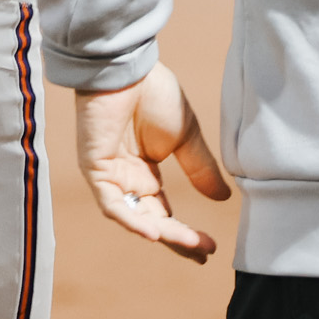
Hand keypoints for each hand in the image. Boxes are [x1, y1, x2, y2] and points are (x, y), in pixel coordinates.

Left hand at [73, 63, 230, 262]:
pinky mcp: (96, 170)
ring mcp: (110, 178)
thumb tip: (223, 199)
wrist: (129, 67)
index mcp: (145, 171)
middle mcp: (126, 180)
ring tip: (192, 243)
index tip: (209, 248)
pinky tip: (156, 233)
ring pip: (136, 218)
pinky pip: (114, 205)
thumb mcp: (186, 136)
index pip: (163, 213)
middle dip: (178, 239)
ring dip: (164, 233)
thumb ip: (200, 169)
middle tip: (205, 252)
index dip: (184, 232)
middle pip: (152, 221)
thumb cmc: (154, 93)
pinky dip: (133, 220)